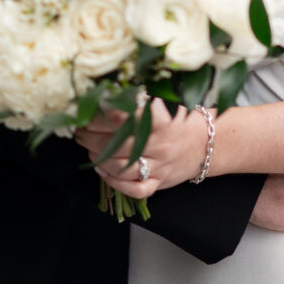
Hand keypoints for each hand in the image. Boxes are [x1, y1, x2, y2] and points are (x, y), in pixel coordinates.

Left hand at [74, 100, 208, 199]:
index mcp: (161, 120)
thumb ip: (138, 100)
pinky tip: (102, 171)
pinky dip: (115, 183)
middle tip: (80, 131)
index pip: (125, 117)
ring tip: (88, 148)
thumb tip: (105, 94)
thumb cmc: (176, 121)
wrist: (203, 145)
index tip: (87, 111)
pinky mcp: (159, 183)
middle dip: (93, 137)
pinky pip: (136, 189)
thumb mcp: (163, 104)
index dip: (101, 115)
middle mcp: (161, 144)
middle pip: (120, 144)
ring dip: (99, 158)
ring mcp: (160, 166)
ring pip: (124, 167)